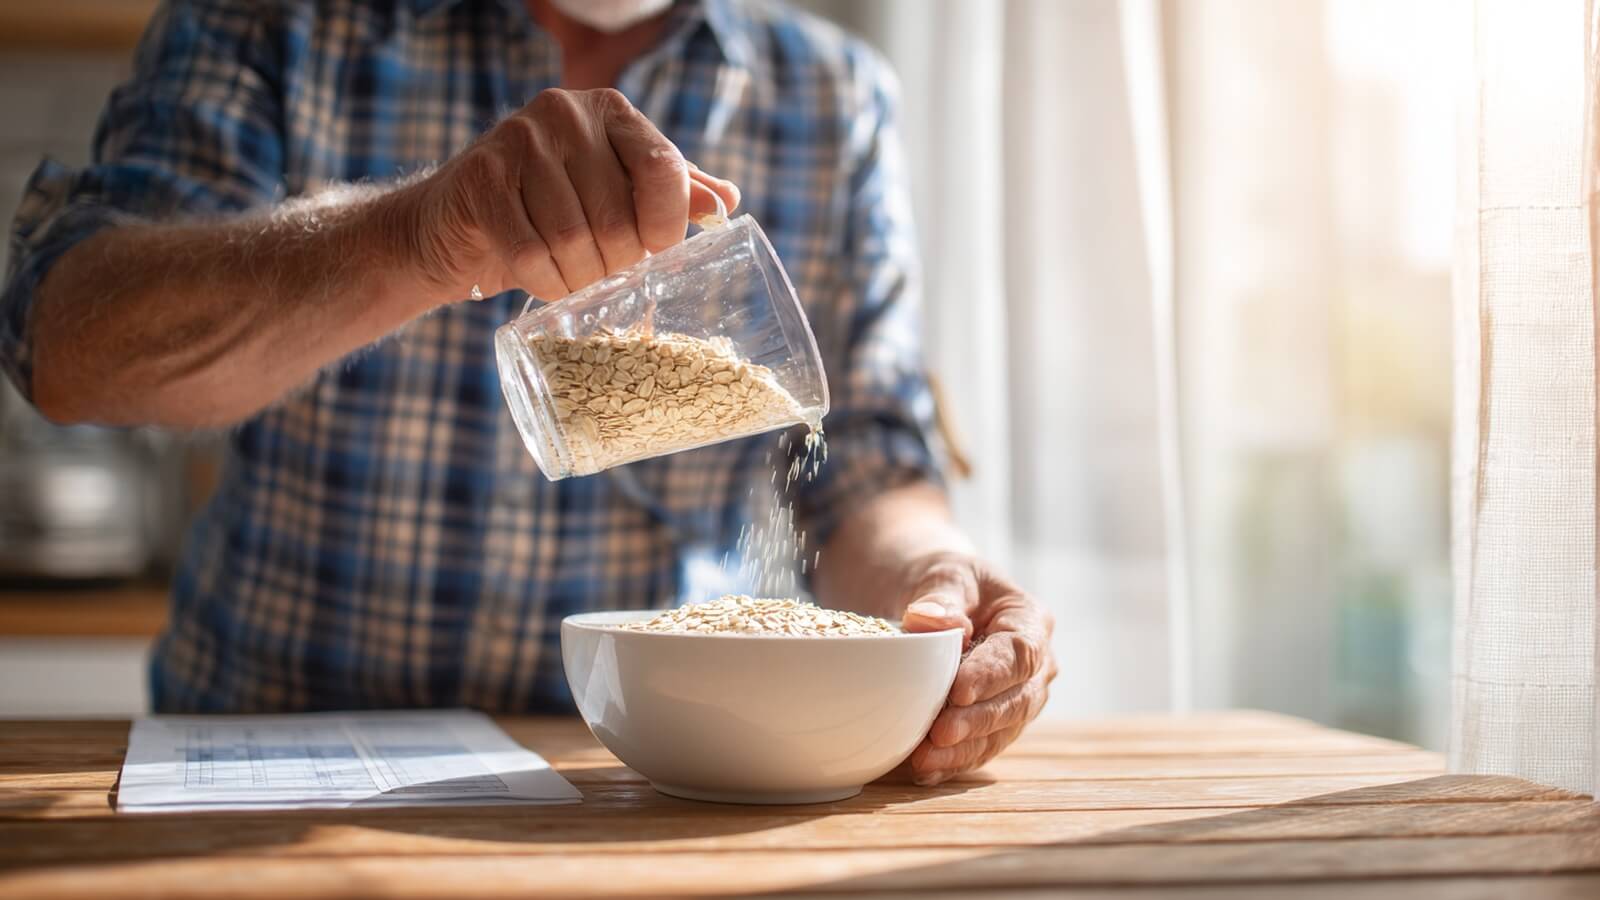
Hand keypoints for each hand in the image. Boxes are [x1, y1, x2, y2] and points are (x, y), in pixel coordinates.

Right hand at [393, 87, 739, 302]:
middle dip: (618, 263)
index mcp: (611, 111)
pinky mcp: (481, 178)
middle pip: (618, 216)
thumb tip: (726, 202)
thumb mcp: (617, 192)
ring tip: (577, 280)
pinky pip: (530, 253)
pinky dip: (546, 283)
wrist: (458, 221)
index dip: (667, 225)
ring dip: (581, 278)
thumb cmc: (553, 208)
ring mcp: (517, 139)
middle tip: (608, 274)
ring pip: (573, 238)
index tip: (655, 250)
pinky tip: (546, 283)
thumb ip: (671, 192)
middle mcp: (565, 112)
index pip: (664, 169)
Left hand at [899, 552, 1056, 784]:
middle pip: (1017, 700)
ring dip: (965, 750)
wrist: (943, 600)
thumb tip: (930, 621)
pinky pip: (983, 747)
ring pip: (1002, 732)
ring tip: (925, 759)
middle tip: (940, 733)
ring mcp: (1021, 696)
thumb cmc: (950, 582)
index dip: (992, 676)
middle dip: (978, 721)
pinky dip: (955, 761)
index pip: (1020, 653)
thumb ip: (941, 597)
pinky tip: (926, 771)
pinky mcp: (998, 722)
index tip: (958, 691)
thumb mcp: (945, 574)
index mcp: (1031, 621)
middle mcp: (1037, 665)